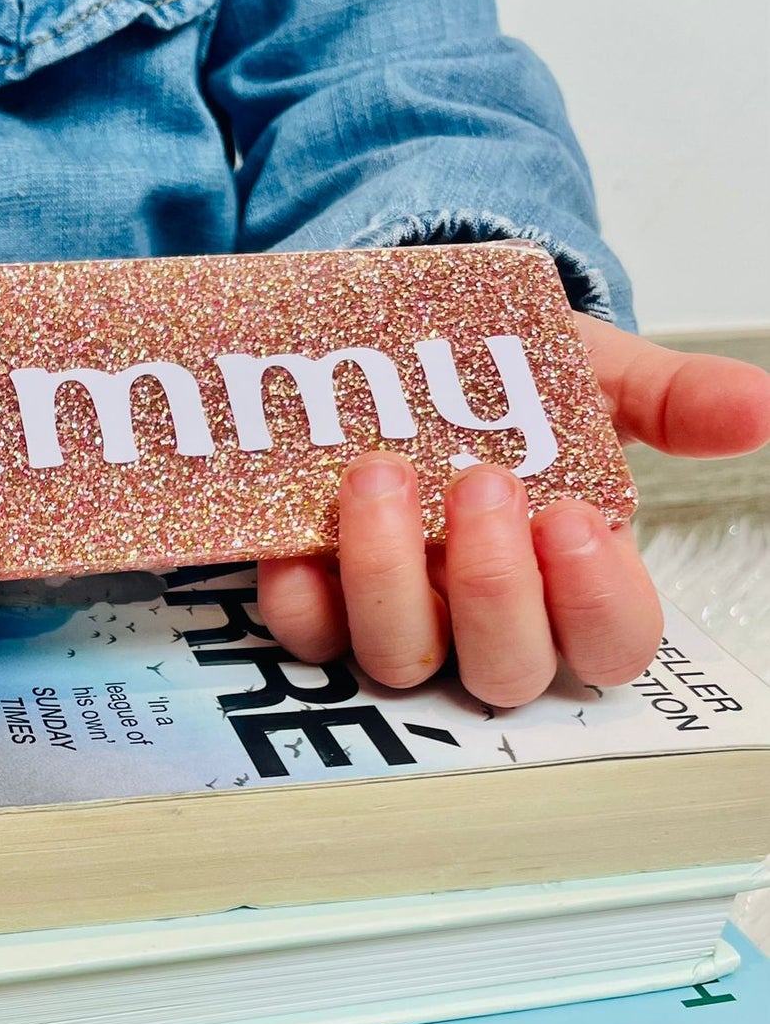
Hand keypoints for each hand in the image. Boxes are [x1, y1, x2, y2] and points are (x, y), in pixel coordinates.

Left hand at [257, 313, 769, 706]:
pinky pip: (308, 636)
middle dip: (495, 586)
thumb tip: (759, 408)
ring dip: (388, 576)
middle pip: (505, 671)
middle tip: (480, 484)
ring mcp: (400, 621)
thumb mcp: (598, 379)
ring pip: (400, 658)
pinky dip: (300, 595)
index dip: (596, 603)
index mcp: (569, 581)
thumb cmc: (513, 388)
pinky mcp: (320, 606)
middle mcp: (485, 620)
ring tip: (379, 475)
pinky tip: (299, 539)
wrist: (411, 353)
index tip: (572, 518)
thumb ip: (672, 399)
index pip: (610, 645)